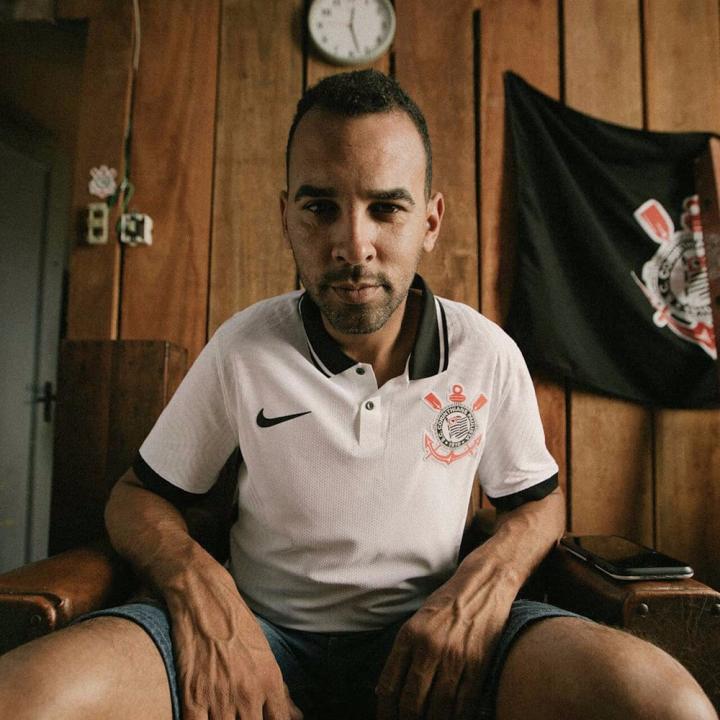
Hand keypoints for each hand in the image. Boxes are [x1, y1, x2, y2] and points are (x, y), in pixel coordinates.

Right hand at [165, 565, 302, 719]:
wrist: (204, 600)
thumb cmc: (237, 624)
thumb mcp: (266, 653)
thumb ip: (280, 691)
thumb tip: (296, 717)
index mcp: (269, 682)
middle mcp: (247, 693)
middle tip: (242, 715)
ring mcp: (219, 697)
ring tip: (226, 715)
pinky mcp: (192, 697)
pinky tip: (207, 718)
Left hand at [375, 579, 511, 719]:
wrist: (483, 584)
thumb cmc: (448, 602)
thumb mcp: (417, 620)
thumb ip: (403, 652)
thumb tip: (385, 690)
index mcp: (410, 635)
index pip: (390, 684)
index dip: (386, 711)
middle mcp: (429, 647)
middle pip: (412, 702)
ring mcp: (455, 657)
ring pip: (439, 708)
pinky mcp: (479, 664)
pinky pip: (464, 703)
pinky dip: (457, 718)